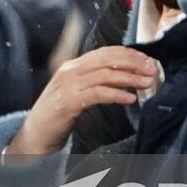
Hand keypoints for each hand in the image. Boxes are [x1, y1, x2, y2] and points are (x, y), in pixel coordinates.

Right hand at [8, 46, 159, 155]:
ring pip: (105, 75)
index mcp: (73, 66)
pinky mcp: (69, 102)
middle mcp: (70, 71)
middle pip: (107, 59)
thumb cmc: (58, 115)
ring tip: (146, 83)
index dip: (127, 53)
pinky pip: (98, 94)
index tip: (146, 58)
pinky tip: (130, 99)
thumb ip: (94, 81)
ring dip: (129, 78)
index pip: (104, 52)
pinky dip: (116, 94)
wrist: (35, 134)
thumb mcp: (76, 91)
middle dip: (132, 62)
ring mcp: (68, 85)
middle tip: (151, 69)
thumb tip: (123, 76)